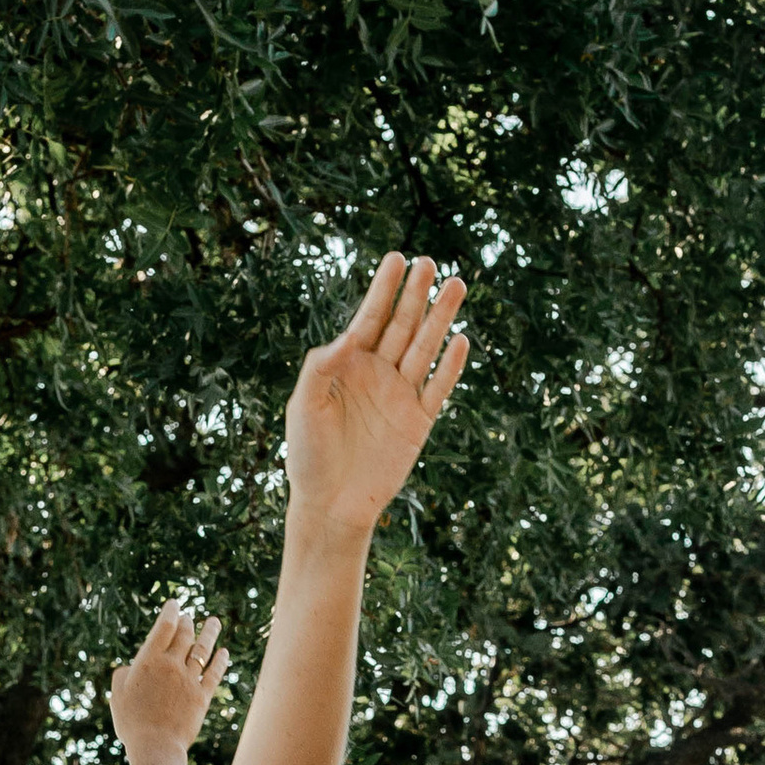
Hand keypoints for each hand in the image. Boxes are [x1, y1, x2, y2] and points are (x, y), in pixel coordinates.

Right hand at [109, 601, 227, 754]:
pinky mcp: (202, 696)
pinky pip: (215, 673)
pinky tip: (224, 652)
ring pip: (203, 649)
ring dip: (209, 633)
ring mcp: (189, 680)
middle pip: (184, 635)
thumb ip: (125, 673)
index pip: (164, 626)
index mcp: (149, 661)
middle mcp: (171, 665)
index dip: (171, 612)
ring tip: (214, 622)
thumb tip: (134, 665)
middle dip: (187, 622)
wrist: (156, 748)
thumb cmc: (132, 723)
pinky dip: (220, 660)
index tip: (174, 605)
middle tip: (188, 617)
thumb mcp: (118, 694)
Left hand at [282, 253, 467, 539]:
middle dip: (415, 295)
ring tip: (455, 286)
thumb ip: (322, 367)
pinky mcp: (418, 422)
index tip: (397, 258)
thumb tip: (349, 337)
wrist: (330, 506)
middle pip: (401, 326)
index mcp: (348, 365)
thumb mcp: (304, 406)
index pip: (370, 318)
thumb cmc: (308, 455)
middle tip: (429, 262)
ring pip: (424, 349)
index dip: (383, 289)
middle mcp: (377, 374)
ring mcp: (400, 396)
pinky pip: (438, 389)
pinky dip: (450, 366)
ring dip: (440, 319)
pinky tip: (460, 340)